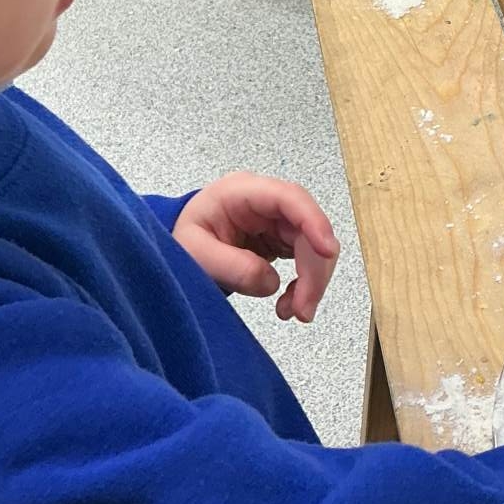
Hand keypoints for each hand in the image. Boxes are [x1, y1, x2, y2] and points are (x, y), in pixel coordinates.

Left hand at [172, 175, 339, 322]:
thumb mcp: (194, 254)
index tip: (327, 251)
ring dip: (312, 281)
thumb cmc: (183, 242)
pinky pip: (307, 258)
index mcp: (242, 191)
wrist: (176, 249)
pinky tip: (289, 303)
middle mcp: (265, 200)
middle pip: (308, 228)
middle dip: (314, 270)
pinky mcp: (281, 237)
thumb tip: (271, 283)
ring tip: (293, 312)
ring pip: (314, 246)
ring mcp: (276, 219)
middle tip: (303, 310)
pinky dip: (305, 284)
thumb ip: (232, 267)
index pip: (289, 198)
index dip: (313, 222)